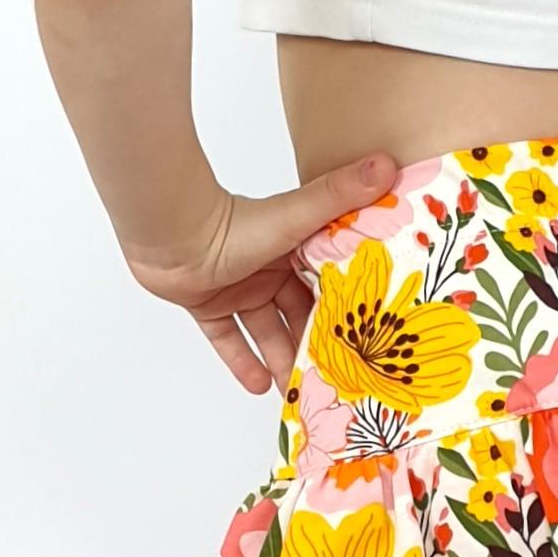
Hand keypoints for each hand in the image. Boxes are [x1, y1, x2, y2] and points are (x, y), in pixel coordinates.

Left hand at [123, 150, 398, 397]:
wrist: (169, 236)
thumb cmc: (235, 224)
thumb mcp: (298, 215)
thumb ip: (340, 193)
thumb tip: (387, 163)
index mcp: (296, 248)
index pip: (328, 284)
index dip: (346, 311)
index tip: (367, 339)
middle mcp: (270, 269)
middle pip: (299, 314)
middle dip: (316, 345)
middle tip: (337, 379)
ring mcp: (239, 288)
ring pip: (268, 332)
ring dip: (282, 360)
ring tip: (300, 393)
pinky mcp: (209, 305)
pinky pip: (229, 339)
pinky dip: (242, 362)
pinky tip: (260, 387)